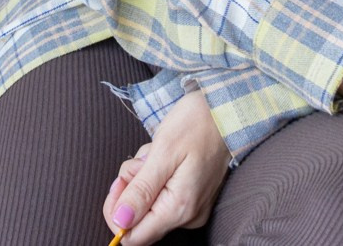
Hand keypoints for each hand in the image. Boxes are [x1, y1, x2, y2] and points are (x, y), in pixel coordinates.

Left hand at [103, 90, 229, 244]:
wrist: (226, 110)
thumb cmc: (197, 124)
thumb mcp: (163, 152)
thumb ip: (141, 191)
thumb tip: (120, 221)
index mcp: (179, 208)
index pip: (134, 236)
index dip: (117, 212)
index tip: (120, 181)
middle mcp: (187, 216)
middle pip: (139, 219)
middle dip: (131, 188)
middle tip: (142, 160)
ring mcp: (192, 208)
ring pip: (148, 204)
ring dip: (142, 177)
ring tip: (157, 153)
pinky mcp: (192, 198)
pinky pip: (161, 196)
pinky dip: (154, 176)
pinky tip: (164, 157)